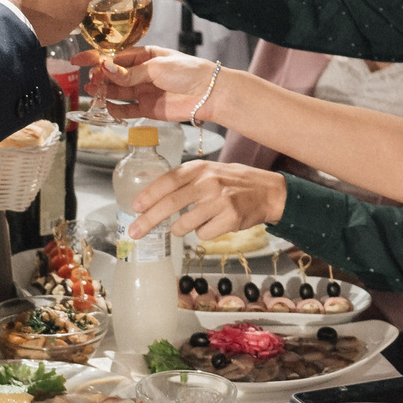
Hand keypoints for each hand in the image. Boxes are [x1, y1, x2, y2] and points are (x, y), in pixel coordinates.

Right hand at [90, 44, 218, 121]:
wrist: (209, 93)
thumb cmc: (188, 71)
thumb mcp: (156, 66)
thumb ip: (129, 72)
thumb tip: (105, 68)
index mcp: (145, 55)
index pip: (115, 56)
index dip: (96, 57)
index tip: (79, 59)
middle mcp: (142, 73)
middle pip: (113, 75)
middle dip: (99, 76)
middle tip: (90, 78)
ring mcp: (144, 91)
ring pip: (117, 92)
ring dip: (103, 91)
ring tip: (92, 91)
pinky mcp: (148, 108)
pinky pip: (126, 109)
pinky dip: (115, 109)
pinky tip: (106, 107)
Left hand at [124, 160, 286, 242]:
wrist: (268, 191)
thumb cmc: (233, 182)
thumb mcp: (209, 171)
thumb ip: (184, 181)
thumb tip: (151, 198)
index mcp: (199, 168)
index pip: (167, 181)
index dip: (148, 195)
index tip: (134, 208)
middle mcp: (208, 182)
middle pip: (170, 204)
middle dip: (148, 221)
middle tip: (135, 232)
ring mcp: (220, 201)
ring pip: (184, 225)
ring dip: (181, 229)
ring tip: (192, 222)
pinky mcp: (230, 219)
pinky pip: (203, 234)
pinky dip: (204, 233)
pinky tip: (215, 223)